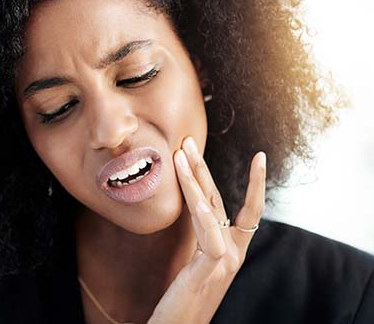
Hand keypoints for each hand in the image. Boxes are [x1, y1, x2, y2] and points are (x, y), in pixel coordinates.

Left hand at [147, 136, 266, 323]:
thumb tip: (198, 212)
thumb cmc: (184, 301)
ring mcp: (225, 261)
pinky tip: (192, 192)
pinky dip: (201, 211)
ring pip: (211, 209)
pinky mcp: (213, 269)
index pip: (244, 209)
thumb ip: (202, 240)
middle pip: (218, 200)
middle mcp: (232, 252)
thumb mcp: (196, 264)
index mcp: (229, 249)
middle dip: (203, 167)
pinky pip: (209, 234)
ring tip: (180, 152)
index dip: (254, 183)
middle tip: (188, 141)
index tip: (260, 157)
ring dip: (194, 177)